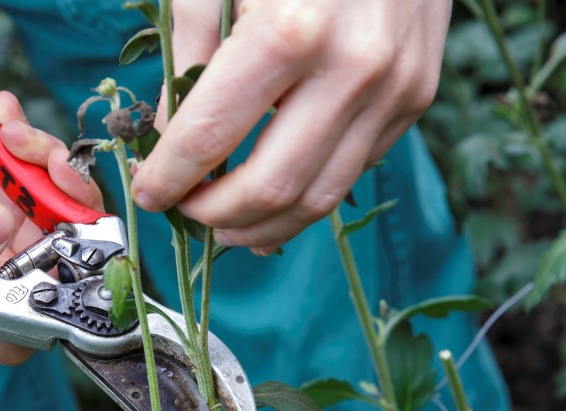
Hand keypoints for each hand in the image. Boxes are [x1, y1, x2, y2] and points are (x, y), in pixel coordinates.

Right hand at [0, 93, 99, 365]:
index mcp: (3, 328)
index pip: (68, 272)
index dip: (70, 216)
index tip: (50, 168)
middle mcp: (16, 303)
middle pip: (68, 232)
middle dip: (48, 171)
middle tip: (15, 131)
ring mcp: (6, 268)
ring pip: (50, 204)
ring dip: (28, 155)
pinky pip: (24, 191)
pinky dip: (11, 156)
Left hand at [131, 0, 450, 254]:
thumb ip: (189, 53)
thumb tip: (171, 137)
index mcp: (288, 30)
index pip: (210, 137)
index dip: (169, 178)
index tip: (149, 194)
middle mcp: (352, 68)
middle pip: (271, 188)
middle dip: (215, 217)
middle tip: (186, 212)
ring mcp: (394, 88)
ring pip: (320, 198)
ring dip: (263, 226)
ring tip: (225, 225)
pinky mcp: (417, 97)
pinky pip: (353, 170)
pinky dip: (306, 197)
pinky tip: (275, 199)